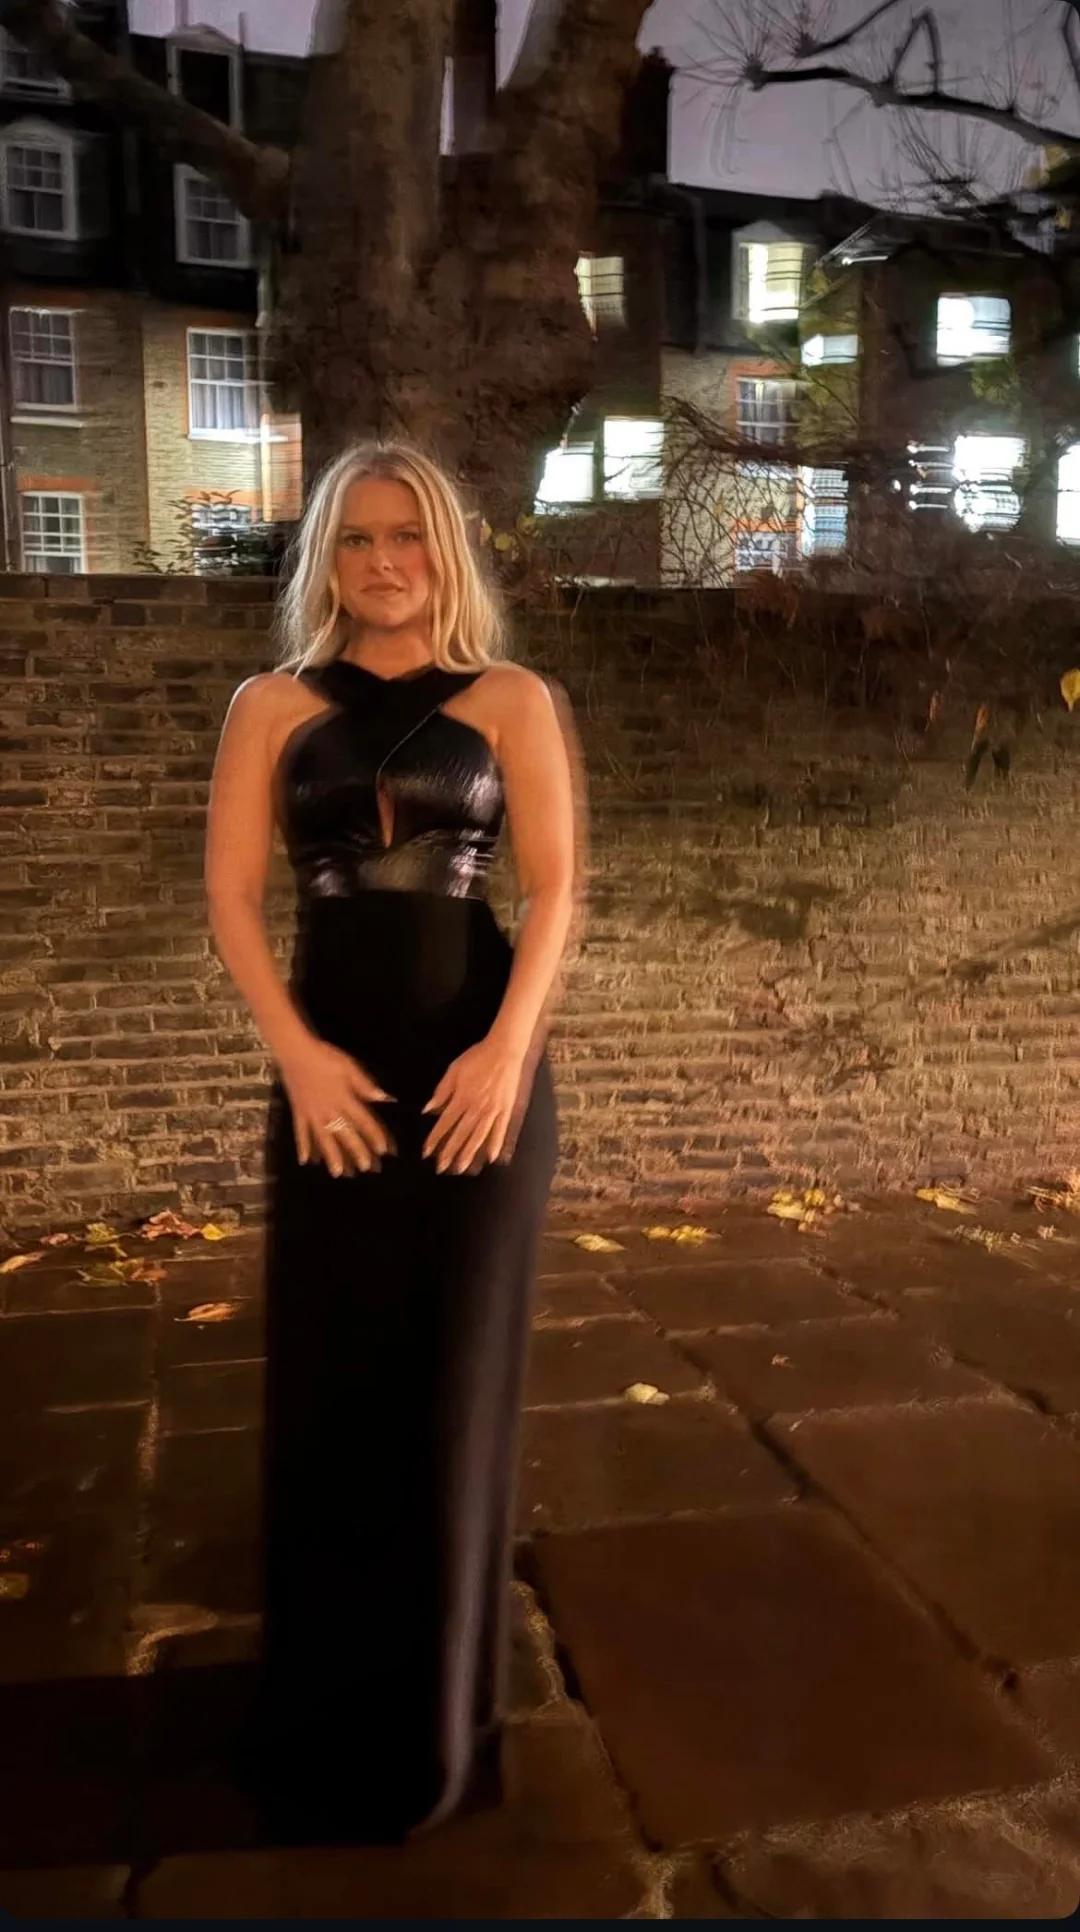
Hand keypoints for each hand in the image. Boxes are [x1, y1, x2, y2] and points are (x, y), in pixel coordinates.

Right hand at [278, 1035, 395, 1177]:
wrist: (295, 1052)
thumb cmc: (325, 1057)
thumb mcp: (348, 1067)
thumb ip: (365, 1085)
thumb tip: (384, 1098)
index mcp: (344, 1098)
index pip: (363, 1121)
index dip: (374, 1136)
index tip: (383, 1150)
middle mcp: (329, 1110)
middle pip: (345, 1134)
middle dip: (356, 1152)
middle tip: (366, 1168)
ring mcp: (312, 1113)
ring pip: (323, 1139)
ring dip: (331, 1156)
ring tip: (338, 1173)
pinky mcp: (298, 1112)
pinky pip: (301, 1133)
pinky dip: (303, 1147)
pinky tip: (306, 1161)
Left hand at [421, 1034, 525, 1173]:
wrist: (504, 1051)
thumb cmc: (477, 1058)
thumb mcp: (454, 1070)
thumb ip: (442, 1091)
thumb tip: (427, 1110)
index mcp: (462, 1098)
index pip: (445, 1123)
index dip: (435, 1139)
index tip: (426, 1153)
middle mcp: (476, 1108)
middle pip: (461, 1134)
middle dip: (450, 1152)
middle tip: (441, 1168)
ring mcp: (492, 1111)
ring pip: (478, 1137)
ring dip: (469, 1154)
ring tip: (461, 1168)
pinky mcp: (506, 1110)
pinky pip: (500, 1131)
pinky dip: (496, 1144)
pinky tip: (491, 1158)